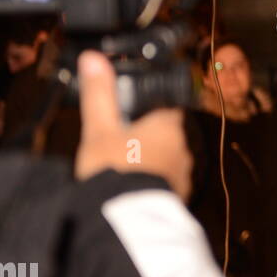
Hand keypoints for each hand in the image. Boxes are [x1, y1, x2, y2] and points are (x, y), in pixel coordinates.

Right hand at [74, 50, 191, 200]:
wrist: (128, 219)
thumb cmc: (114, 169)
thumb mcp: (99, 129)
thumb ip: (98, 94)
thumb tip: (92, 58)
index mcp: (168, 126)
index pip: (166, 107)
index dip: (149, 109)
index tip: (132, 113)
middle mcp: (183, 148)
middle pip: (166, 135)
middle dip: (146, 138)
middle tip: (119, 144)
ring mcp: (183, 174)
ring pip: (167, 161)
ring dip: (150, 163)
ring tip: (123, 170)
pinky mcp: (179, 198)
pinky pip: (165, 184)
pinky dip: (151, 184)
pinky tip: (132, 190)